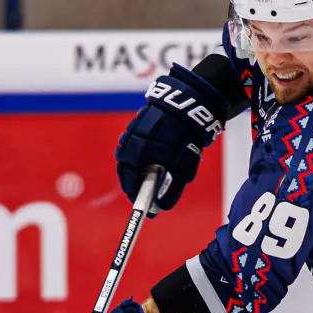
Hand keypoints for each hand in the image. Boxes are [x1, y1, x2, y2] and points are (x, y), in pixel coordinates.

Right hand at [116, 64, 229, 213]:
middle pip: (125, 168)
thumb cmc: (184, 138)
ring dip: (134, 167)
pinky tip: (149, 157)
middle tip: (142, 192)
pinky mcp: (137, 122)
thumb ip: (171, 189)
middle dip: (133, 182)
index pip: (129, 181)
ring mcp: (132, 131)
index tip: (141, 204)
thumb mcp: (182, 167)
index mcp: (138, 155)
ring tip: (146, 175)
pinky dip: (138, 153)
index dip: (134, 194)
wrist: (188, 105)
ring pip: (127, 154)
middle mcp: (130, 143)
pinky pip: (132, 142)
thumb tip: (161, 207)